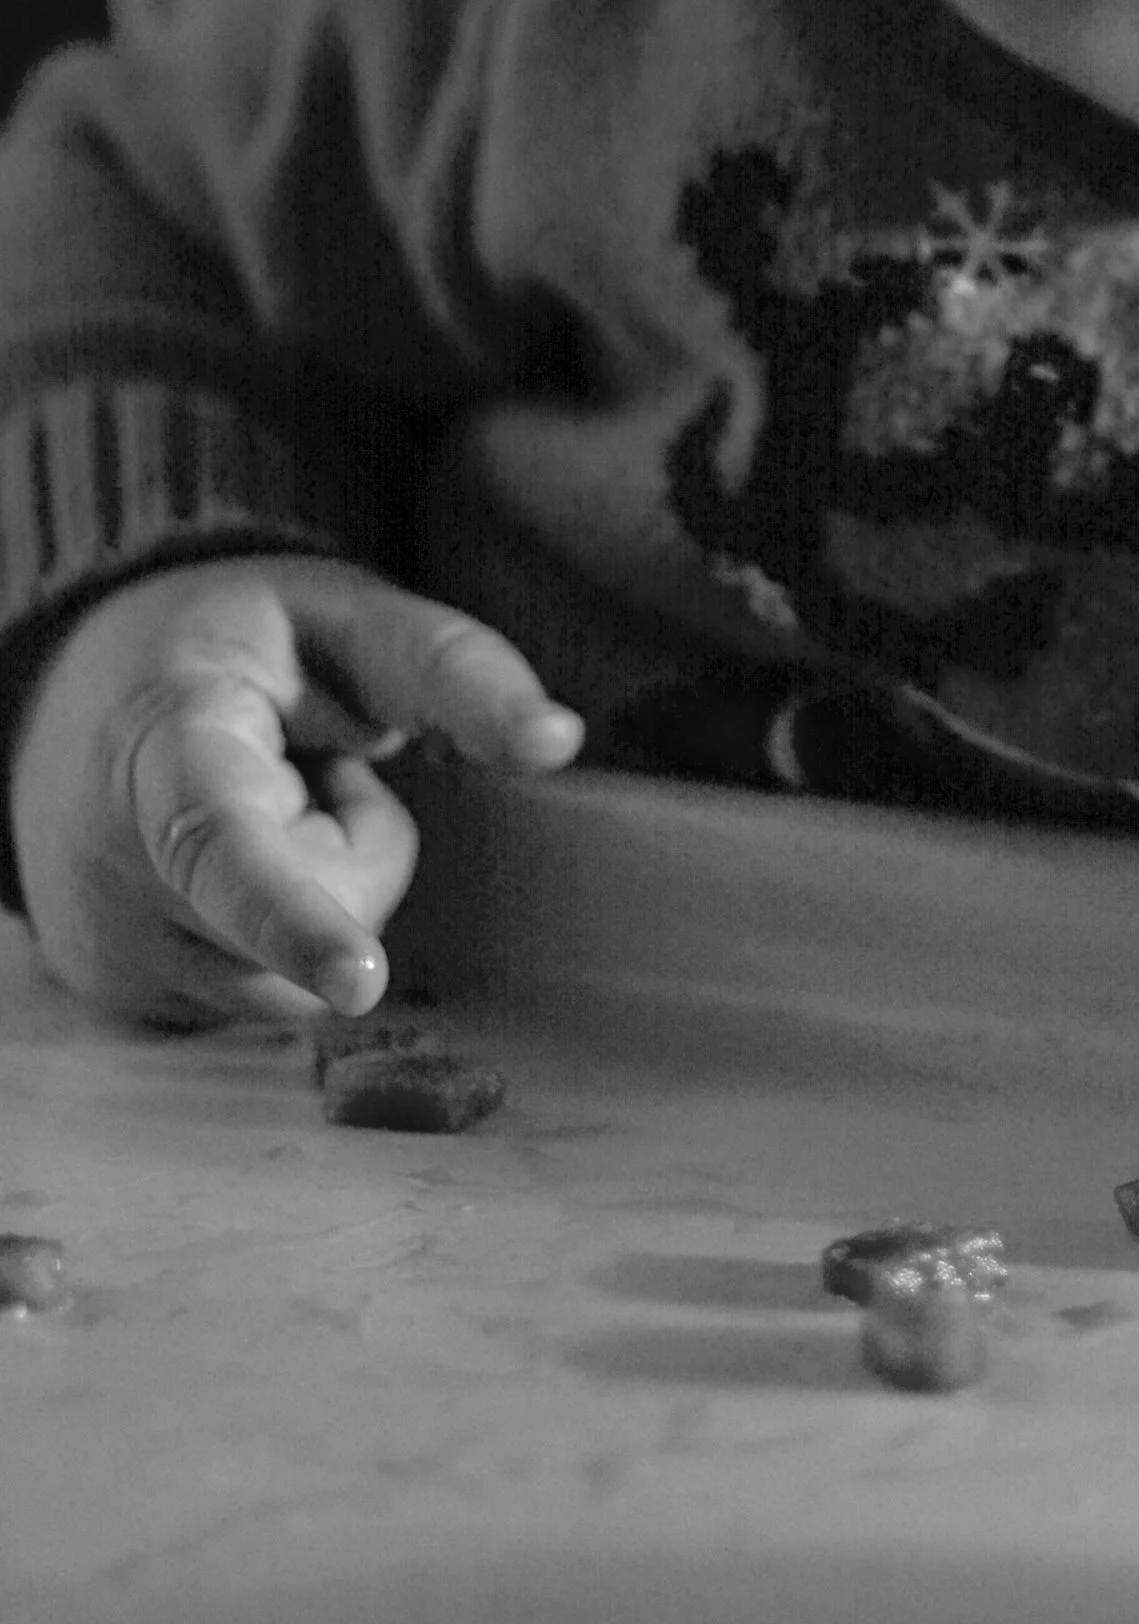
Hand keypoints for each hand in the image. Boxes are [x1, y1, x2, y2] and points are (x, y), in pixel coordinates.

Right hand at [7, 554, 582, 1027]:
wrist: (95, 695)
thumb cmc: (251, 649)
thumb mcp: (348, 616)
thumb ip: (452, 668)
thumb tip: (558, 741)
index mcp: (165, 741)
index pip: (219, 843)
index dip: (291, 918)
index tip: (359, 980)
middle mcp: (118, 862)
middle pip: (308, 923)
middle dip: (358, 846)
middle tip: (316, 768)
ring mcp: (115, 944)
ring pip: (291, 986)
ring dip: (324, 900)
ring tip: (277, 816)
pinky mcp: (131, 1000)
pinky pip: (260, 1007)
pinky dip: (280, 946)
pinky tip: (249, 871)